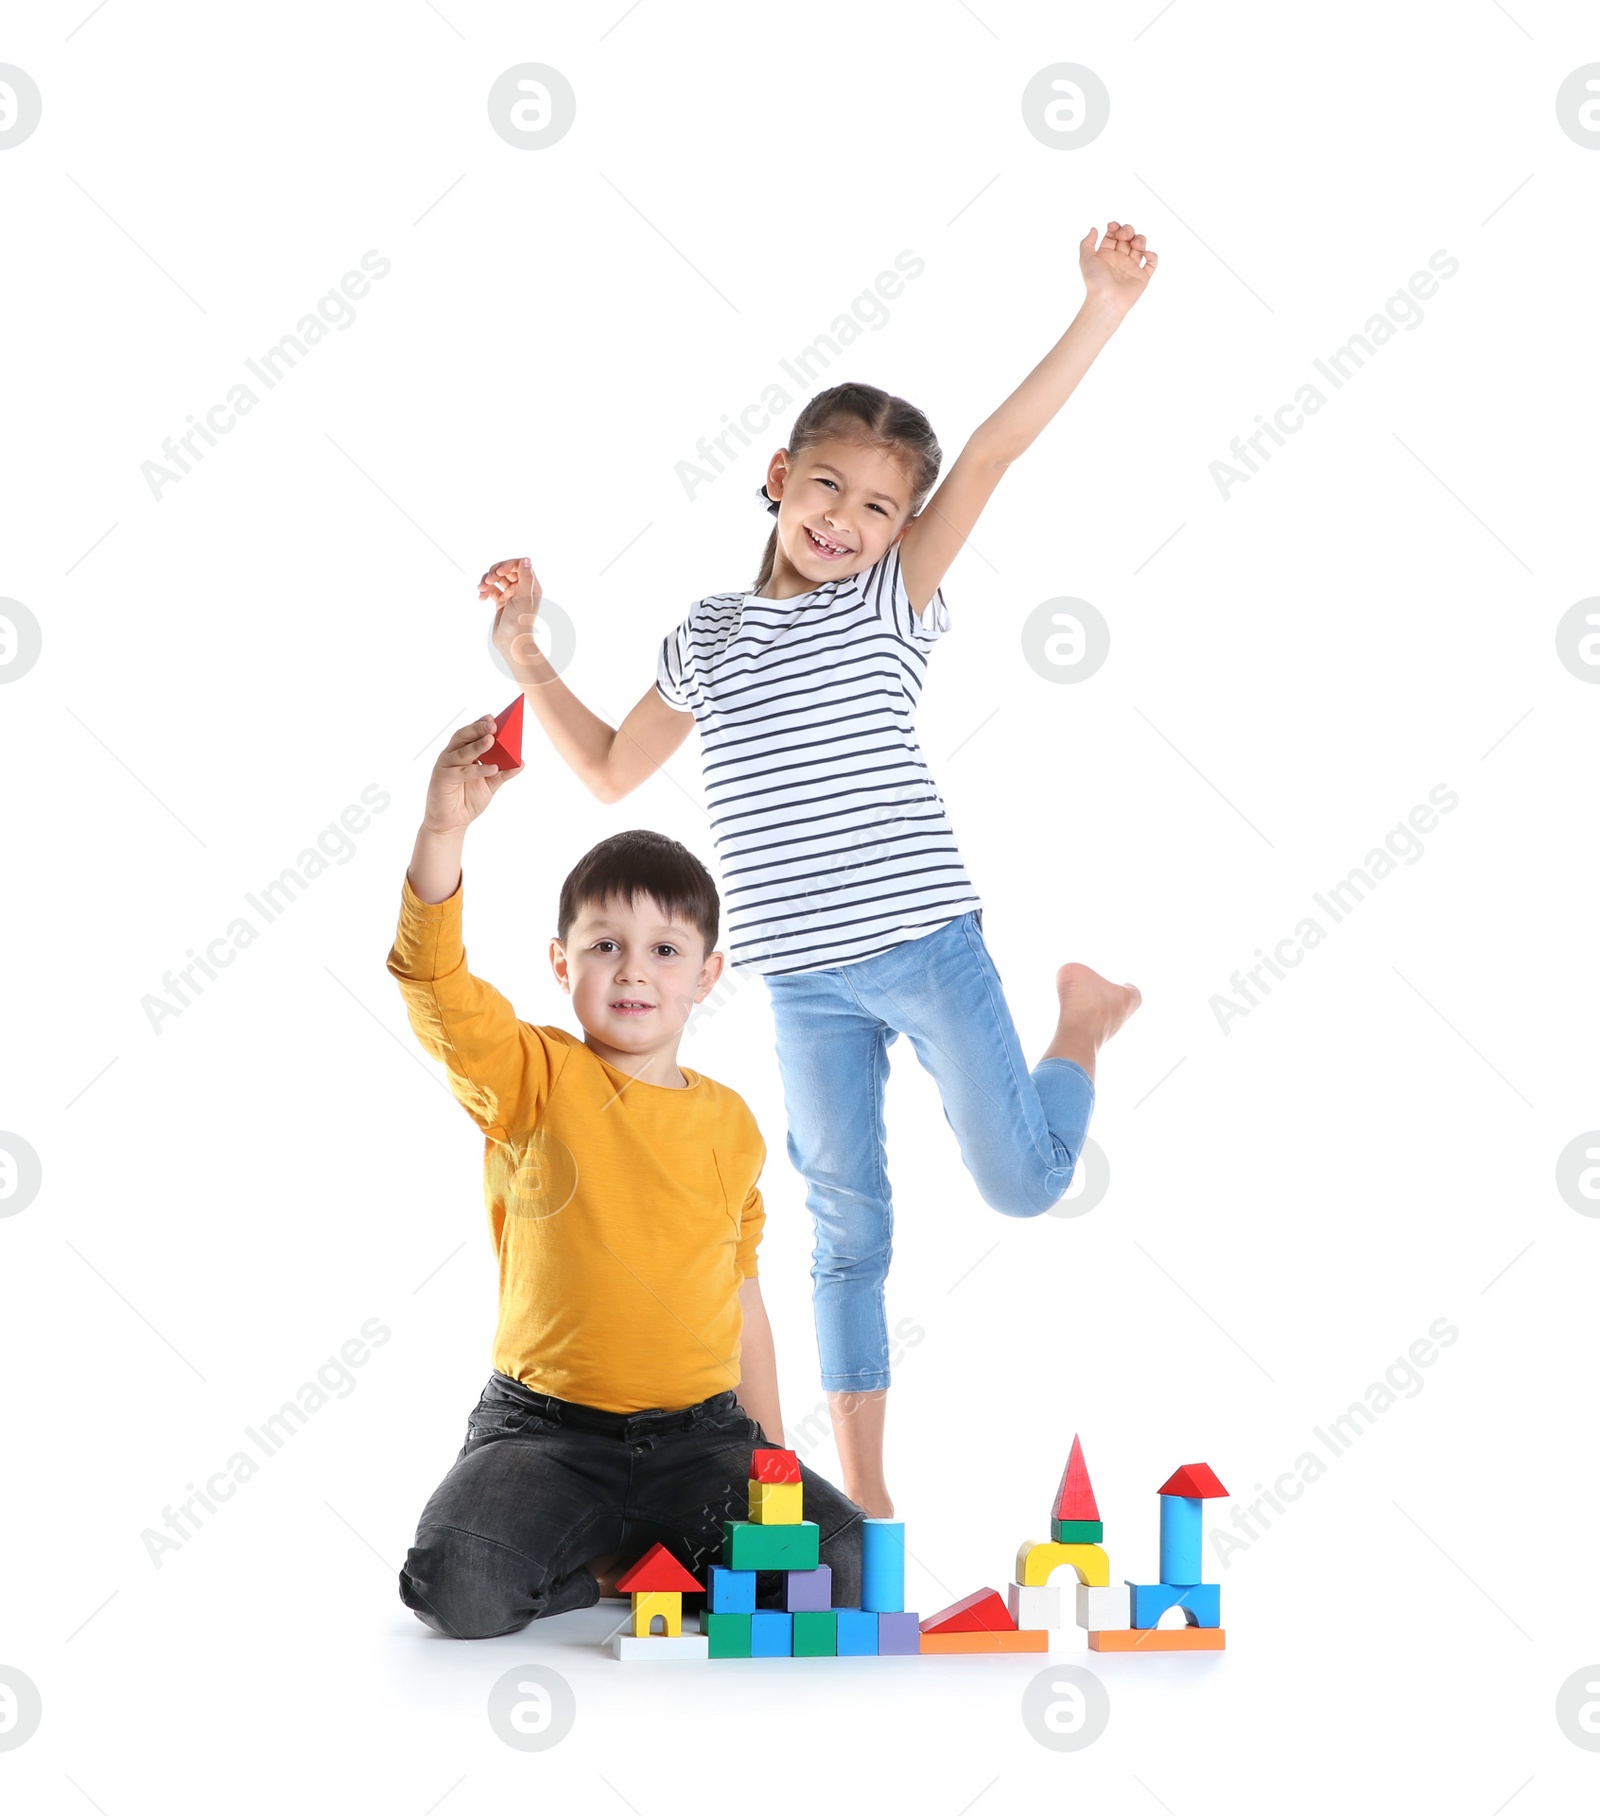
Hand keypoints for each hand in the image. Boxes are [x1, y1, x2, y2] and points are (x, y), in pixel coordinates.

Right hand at [422, 716, 520, 833]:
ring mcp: (445, 767)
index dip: (480, 723)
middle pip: (463, 737)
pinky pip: (462, 772)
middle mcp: (451, 756)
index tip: (493, 717)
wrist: (452, 823)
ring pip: (462, 752)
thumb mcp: (490, 785)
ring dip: (477, 745)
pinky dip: (478, 769)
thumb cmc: (467, 801)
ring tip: (492, 739)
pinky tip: (493, 767)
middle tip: (493, 724)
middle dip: (478, 728)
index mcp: (461, 753)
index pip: (470, 734)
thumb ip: (504, 773)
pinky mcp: (442, 779)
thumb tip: (521, 762)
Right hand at [481, 555, 545, 683]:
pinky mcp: (501, 602)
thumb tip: (526, 559)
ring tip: (481, 589)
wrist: (511, 644)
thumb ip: (525, 578)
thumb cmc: (520, 622)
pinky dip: (485, 592)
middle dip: (494, 572)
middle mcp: (522, 589)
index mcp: (531, 586)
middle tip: (487, 579)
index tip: (499, 572)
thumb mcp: (523, 598)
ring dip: (487, 581)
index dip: (507, 564)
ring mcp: (511, 595)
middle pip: (506, 570)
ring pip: (496, 579)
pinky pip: (491, 590)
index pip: (519, 565)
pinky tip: (481, 598)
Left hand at [1079, 220, 1156, 314]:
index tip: (1112, 227)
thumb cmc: (1095, 282)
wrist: (1106, 300)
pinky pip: (1152, 263)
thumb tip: (1094, 229)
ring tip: (1135, 245)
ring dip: (1140, 239)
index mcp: (1106, 255)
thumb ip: (1087, 243)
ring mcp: (1131, 267)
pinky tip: (1146, 254)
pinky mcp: (1142, 277)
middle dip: (1128, 230)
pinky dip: (1153, 256)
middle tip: (1123, 236)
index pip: (1113, 235)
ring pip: (1141, 246)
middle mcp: (1119, 259)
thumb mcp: (1085, 259)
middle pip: (1128, 237)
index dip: (1115, 227)